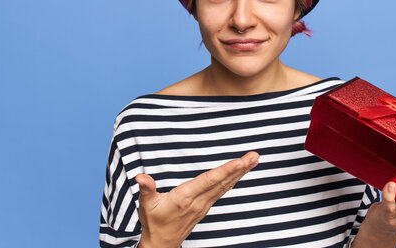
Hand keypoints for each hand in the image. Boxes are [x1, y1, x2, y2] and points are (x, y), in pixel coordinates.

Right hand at [135, 151, 258, 247]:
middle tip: (254, 155)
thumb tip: (141, 177)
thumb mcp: (147, 205)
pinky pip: (223, 190)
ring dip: (240, 172)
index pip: (209, 181)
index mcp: (185, 198)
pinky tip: (240, 172)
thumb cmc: (154, 222)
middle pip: (222, 182)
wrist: (162, 244)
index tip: (239, 161)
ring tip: (253, 159)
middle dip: (239, 168)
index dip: (225, 171)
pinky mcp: (206, 206)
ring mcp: (204, 205)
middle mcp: (198, 201)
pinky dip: (233, 179)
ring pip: (225, 186)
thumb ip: (147, 189)